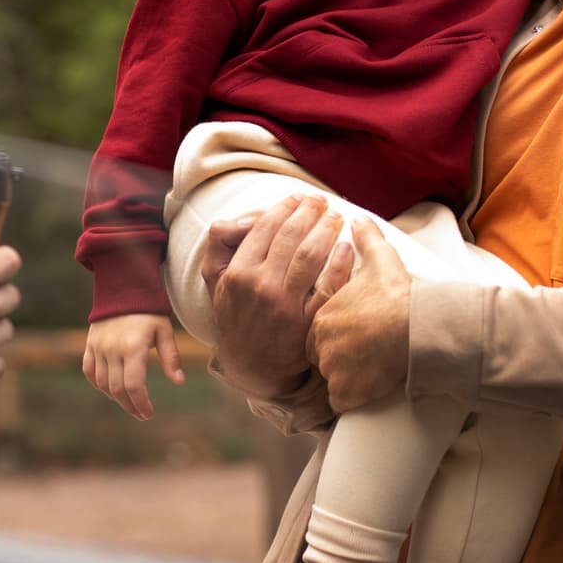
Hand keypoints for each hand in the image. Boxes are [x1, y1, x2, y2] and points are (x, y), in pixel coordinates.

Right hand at [82, 312, 183, 420]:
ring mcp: (98, 348)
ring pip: (103, 383)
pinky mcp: (90, 345)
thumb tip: (178, 381)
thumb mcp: (164, 330)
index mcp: (133, 347)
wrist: (123, 289)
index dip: (140, 403)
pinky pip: (90, 372)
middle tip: (142, 414)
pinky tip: (111, 390)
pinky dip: (99, 384)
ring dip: (116, 397)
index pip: (133, 385)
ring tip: (130, 403)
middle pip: (117, 389)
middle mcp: (112, 349)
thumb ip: (171, 357)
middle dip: (130, 406)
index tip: (148, 413)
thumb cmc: (148, 310)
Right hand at [199, 193, 352, 398]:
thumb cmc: (236, 314)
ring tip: (335, 216)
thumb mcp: (216, 280)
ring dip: (326, 230)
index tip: (297, 198)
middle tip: (321, 201)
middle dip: (309, 212)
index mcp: (238, 273)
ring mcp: (285, 307)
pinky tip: (347, 248)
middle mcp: (261, 287)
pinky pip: (328, 288)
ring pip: (310, 256)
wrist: (250, 365)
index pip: (264, 228)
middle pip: (291, 236)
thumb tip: (246, 219)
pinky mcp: (307, 324)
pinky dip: (340, 264)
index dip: (284, 207)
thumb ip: (221, 243)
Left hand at [305, 221, 411, 412]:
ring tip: (366, 372)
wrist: (417, 326)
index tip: (352, 335)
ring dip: (344, 379)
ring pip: (331, 380)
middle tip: (360, 354)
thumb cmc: (398, 294)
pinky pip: (341, 402)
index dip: (334, 334)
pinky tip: (366, 390)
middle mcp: (320, 344)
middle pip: (320, 357)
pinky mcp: (346, 393)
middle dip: (335, 357)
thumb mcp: (381, 260)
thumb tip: (360, 220)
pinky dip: (352, 399)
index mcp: (323, 314)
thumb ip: (367, 240)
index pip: (317, 330)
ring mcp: (332, 370)